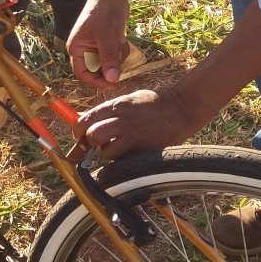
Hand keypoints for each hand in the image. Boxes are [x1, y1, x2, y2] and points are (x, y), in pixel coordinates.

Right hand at [66, 0, 131, 87]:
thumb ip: (109, 58)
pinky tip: (122, 38)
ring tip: (119, 40)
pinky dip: (121, 49)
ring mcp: (96, 47)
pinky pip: (116, 55)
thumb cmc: (104, 12)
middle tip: (118, 52)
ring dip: (118, 55)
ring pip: (110, 64)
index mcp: (76, 49)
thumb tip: (112, 80)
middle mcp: (84, 50)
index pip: (83, 74)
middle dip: (111, 64)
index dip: (97, 82)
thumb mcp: (107, 36)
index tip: (113, 84)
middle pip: (98, 70)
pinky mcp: (107, 43)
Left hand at [73, 87, 205, 159]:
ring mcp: (131, 136)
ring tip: (121, 146)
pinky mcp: (141, 150)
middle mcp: (121, 121)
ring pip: (106, 153)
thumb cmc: (154, 104)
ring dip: (110, 153)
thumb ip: (108, 111)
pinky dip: (124, 159)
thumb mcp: (128, 100)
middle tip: (98, 144)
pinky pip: (123, 161)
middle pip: (92, 137)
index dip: (79, 130)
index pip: (85, 120)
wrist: (181, 109)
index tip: (80, 136)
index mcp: (115, 106)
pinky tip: (133, 150)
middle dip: (91, 143)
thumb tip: (84, 120)